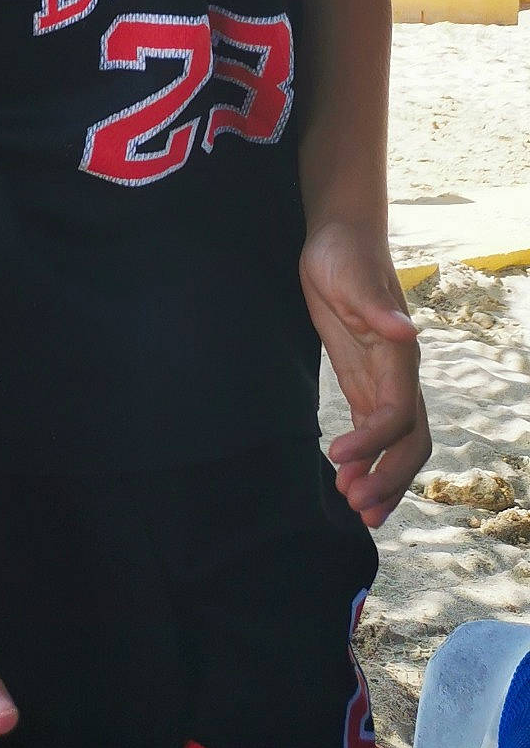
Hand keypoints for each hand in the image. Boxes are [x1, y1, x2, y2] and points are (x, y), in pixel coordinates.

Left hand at [299, 219, 430, 526]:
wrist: (340, 237)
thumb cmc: (345, 254)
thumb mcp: (350, 275)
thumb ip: (374, 306)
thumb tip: (405, 331)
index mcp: (398, 354)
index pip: (397, 414)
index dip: (373, 442)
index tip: (337, 458)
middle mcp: (399, 373)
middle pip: (409, 441)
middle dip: (389, 478)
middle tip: (356, 508)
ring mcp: (384, 379)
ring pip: (397, 443)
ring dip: (382, 478)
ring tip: (357, 509)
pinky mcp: (365, 379)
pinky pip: (377, 430)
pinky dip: (369, 459)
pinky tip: (351, 479)